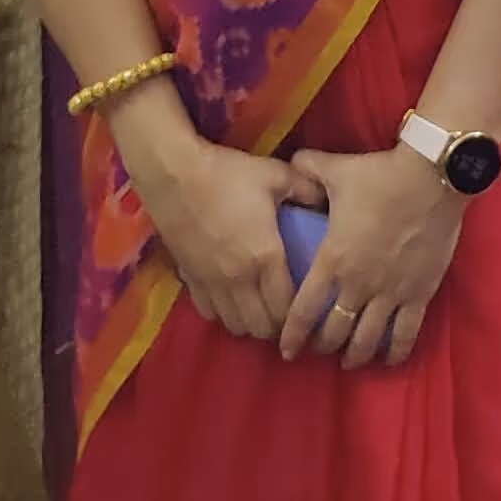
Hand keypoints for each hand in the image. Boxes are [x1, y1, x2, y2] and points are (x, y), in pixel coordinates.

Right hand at [124, 126, 323, 340]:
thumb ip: (306, 190)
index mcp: (266, 256)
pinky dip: (223, 314)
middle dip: (277, 327)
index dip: (300, 317)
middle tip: (285, 313)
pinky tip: (230, 300)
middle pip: (261, 327)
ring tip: (259, 310)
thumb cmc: (227, 174)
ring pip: (235, 326)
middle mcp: (239, 278)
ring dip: (250, 323)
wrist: (173, 174)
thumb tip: (326, 200)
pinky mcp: (189, 279)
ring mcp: (211, 282)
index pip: (287, 308)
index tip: (308, 312)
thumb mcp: (275, 175)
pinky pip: (209, 313)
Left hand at [278, 145, 464, 367]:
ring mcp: (390, 292)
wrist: (431, 178)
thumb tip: (291, 162)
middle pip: (334, 331)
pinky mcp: (419, 294)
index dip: (292, 335)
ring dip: (354, 355)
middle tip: (316, 350)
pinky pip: (406, 334)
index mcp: (333, 259)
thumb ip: (308, 169)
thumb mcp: (336, 170)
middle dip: (321, 346)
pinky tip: (387, 359)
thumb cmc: (380, 176)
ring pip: (367, 339)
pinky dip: (395, 352)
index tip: (285, 349)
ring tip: (347, 361)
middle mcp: (358, 284)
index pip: (304, 310)